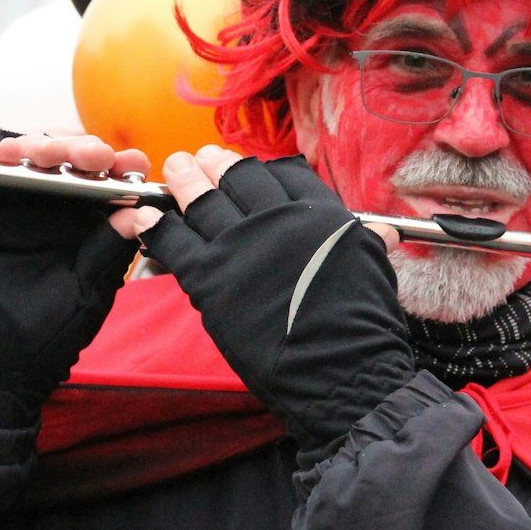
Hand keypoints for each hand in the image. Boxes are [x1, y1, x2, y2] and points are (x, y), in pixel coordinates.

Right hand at [0, 134, 146, 426]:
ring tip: (57, 153)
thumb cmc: (44, 337)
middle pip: (69, 158)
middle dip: (84, 148)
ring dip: (45, 145)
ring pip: (28, 155)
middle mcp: (49, 206)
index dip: (122, 167)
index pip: (108, 181)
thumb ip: (108, 251)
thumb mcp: (86, 292)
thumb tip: (139, 210)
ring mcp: (9, 203)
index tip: (134, 167)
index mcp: (84, 223)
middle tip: (96, 156)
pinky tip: (10, 154)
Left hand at [123, 147, 416, 450]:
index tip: (244, 167)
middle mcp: (277, 221)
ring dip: (185, 182)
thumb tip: (381, 231)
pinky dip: (159, 227)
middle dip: (216, 165)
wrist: (341, 371)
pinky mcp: (210, 278)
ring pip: (202, 202)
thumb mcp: (373, 270)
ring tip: (177, 168)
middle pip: (238, 179)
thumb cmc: (362, 328)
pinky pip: (175, 242)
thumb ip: (365, 242)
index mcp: (318, 215)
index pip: (282, 176)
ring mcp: (240, 247)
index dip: (259, 169)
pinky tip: (149, 217)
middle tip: (202, 158)